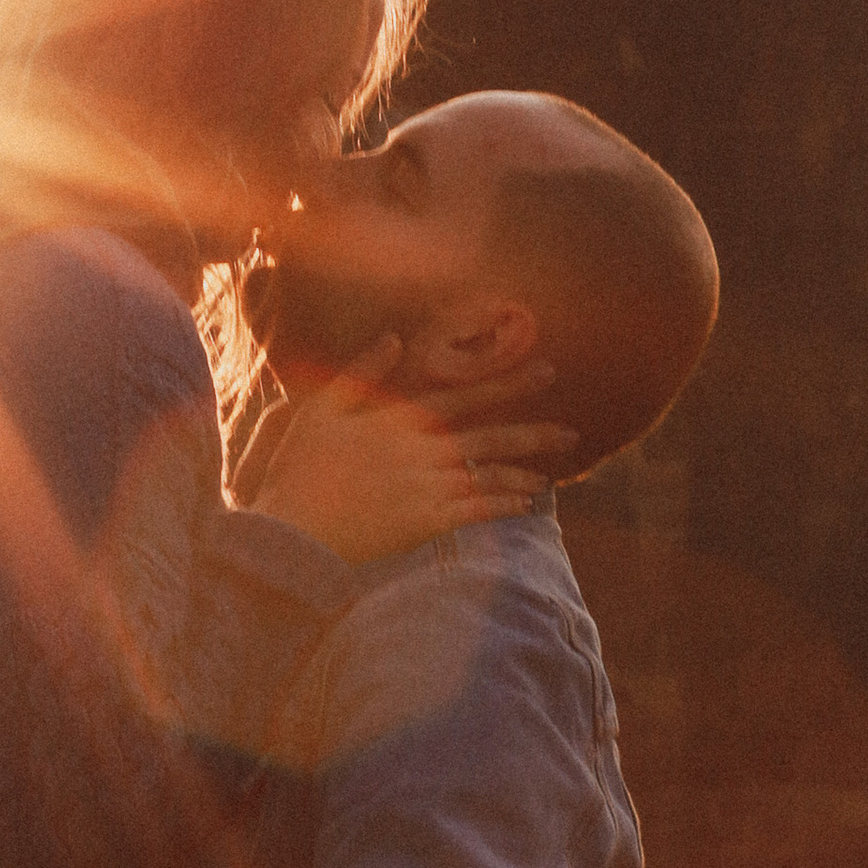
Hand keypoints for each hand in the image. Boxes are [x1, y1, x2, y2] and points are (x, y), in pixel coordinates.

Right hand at [257, 344, 580, 563]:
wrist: (295, 529)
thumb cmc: (300, 468)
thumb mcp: (322, 407)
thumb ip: (361, 371)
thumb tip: (393, 338)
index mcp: (401, 419)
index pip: (467, 395)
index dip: (508, 383)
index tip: (545, 371)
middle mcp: (424, 450)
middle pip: (490, 437)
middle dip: (534, 433)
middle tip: (572, 431)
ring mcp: (430, 487)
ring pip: (490, 475)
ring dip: (524, 471)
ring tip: (552, 471)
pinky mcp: (429, 522)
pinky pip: (478, 510)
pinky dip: (504, 505)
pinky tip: (527, 504)